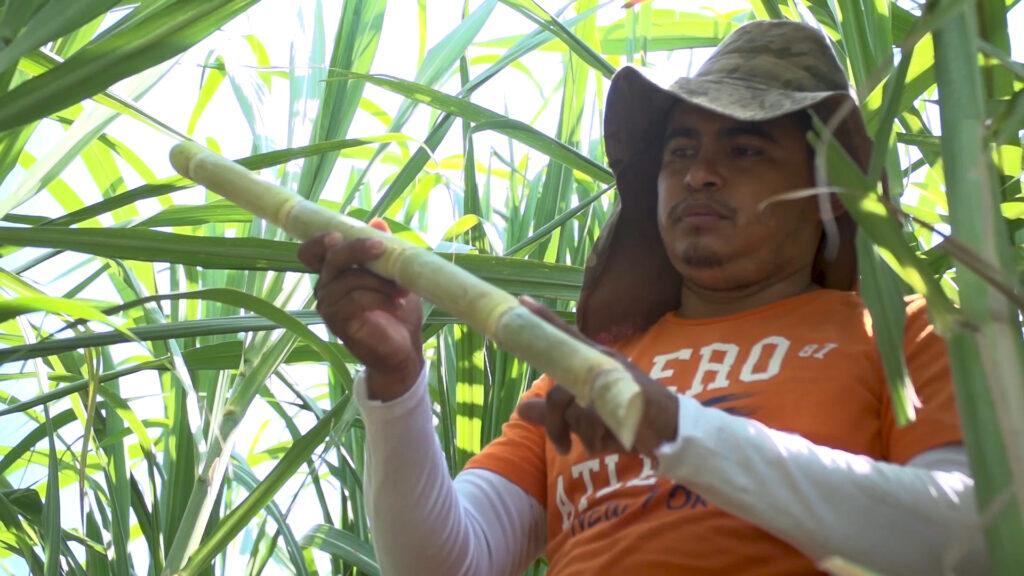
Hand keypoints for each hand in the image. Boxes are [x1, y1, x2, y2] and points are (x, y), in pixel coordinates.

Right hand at [297, 219, 423, 400]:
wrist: (403, 349)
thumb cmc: (397, 310)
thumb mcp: (395, 275)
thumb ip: (384, 250)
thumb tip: (377, 221)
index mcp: (335, 272)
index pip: (312, 252)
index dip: (318, 240)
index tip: (338, 235)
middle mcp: (326, 287)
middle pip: (331, 258)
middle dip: (357, 249)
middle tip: (382, 247)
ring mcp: (329, 306)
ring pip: (348, 279)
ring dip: (379, 281)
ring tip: (403, 291)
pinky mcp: (338, 323)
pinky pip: (355, 300)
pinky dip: (379, 298)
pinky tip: (396, 304)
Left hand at [516, 296, 678, 456]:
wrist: (671, 429)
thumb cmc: (627, 417)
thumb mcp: (586, 417)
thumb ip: (554, 413)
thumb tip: (520, 408)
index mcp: (594, 360)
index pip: (565, 337)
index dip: (544, 320)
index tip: (521, 302)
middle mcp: (602, 364)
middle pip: (557, 393)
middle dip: (554, 425)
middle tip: (561, 446)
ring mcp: (613, 381)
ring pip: (573, 412)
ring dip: (581, 437)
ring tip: (594, 445)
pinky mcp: (623, 401)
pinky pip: (591, 427)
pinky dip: (595, 442)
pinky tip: (609, 443)